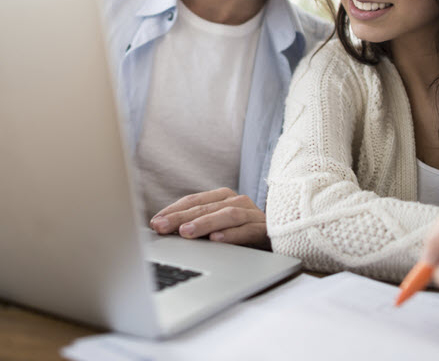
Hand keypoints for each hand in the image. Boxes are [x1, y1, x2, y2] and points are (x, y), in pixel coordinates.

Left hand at [149, 187, 269, 247]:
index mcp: (223, 198)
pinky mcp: (266, 230)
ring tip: (185, 233)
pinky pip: (248, 230)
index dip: (173, 210)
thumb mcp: (218, 229)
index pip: (194, 201)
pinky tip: (217, 240)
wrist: (284, 241)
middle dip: (181, 217)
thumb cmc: (243, 237)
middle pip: (206, 207)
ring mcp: (253, 214)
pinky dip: (232, 235)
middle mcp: (238, 201)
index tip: (155, 222)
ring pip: (227, 215)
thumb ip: (197, 227)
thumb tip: (164, 231)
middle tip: (162, 227)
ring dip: (204, 224)